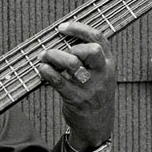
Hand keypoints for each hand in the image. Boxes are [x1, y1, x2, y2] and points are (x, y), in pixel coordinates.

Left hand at [37, 21, 116, 151]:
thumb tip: (61, 37)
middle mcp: (103, 74)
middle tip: (56, 50)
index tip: (61, 27)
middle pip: (92, 50)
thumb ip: (88, 56)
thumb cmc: (94, 93)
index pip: (99, 38)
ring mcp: (91, 88)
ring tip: (44, 57)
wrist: (98, 124)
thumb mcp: (100, 73)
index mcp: (109, 63)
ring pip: (72, 64)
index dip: (79, 29)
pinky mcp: (77, 100)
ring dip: (54, 57)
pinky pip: (60, 82)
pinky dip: (48, 73)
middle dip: (70, 46)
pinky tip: (42, 69)